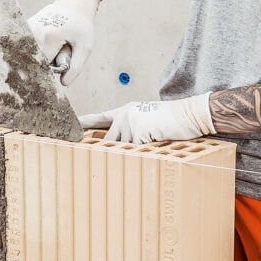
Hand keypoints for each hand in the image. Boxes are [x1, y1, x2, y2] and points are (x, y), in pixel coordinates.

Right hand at [25, 0, 101, 86]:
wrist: (74, 3)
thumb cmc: (82, 26)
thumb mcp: (85, 47)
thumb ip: (76, 67)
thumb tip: (63, 84)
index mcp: (49, 37)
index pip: (42, 64)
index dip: (49, 71)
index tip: (55, 72)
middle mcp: (35, 31)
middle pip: (33, 58)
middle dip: (41, 64)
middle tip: (52, 61)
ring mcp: (28, 27)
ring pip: (28, 51)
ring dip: (36, 56)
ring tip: (49, 50)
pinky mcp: (26, 25)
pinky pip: (26, 44)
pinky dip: (32, 49)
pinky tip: (41, 45)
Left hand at [81, 94, 215, 143]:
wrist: (189, 114)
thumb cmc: (172, 120)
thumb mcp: (147, 120)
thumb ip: (131, 130)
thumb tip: (118, 147)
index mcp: (124, 111)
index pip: (100, 117)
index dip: (85, 122)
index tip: (71, 126)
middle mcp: (124, 115)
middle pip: (110, 141)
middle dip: (120, 150)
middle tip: (137, 145)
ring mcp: (130, 122)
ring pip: (124, 148)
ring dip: (138, 150)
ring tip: (153, 138)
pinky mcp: (137, 130)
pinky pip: (136, 150)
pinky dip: (147, 150)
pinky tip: (157, 138)